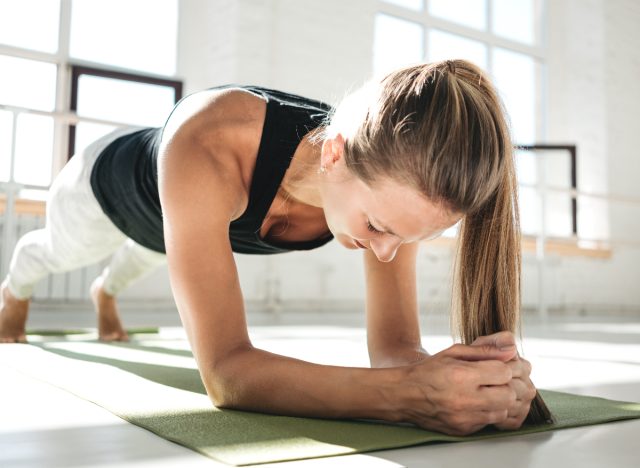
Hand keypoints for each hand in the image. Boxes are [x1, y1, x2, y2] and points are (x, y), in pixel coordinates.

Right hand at [401, 341, 516, 434]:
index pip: (504, 372)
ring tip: (487, 392)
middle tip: (497, 380)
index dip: (505, 368)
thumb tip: (511, 350)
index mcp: (462, 375)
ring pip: (503, 411)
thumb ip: (484, 351)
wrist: (404, 394)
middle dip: (507, 385)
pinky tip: (478, 403)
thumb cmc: (428, 371)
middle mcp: (464, 399)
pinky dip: (489, 412)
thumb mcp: (453, 352)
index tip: (497, 366)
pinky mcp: (464, 430)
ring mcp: (464, 417)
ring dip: (500, 400)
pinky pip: (489, 423)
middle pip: (508, 395)